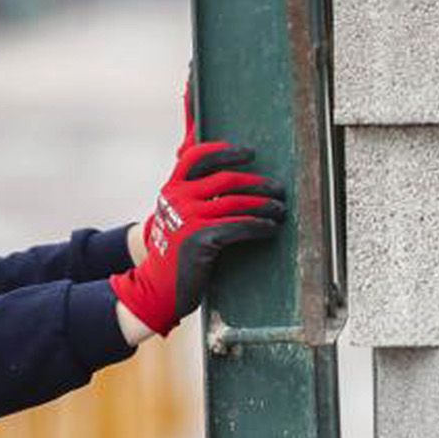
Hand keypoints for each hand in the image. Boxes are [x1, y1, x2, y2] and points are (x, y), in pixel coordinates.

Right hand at [109, 83, 285, 335]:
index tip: (250, 152)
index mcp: (171, 189)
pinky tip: (270, 227)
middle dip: (257, 182)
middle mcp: (178, 199)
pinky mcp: (199, 239)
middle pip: (225, 178)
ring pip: (236, 202)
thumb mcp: (174, 216)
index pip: (197, 157)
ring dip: (264, 205)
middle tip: (277, 188)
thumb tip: (223, 176)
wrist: (158, 287)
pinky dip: (259, 225)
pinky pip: (238, 226)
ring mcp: (188, 218)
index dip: (225, 151)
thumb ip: (190, 194)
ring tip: (280, 209)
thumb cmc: (174, 251)